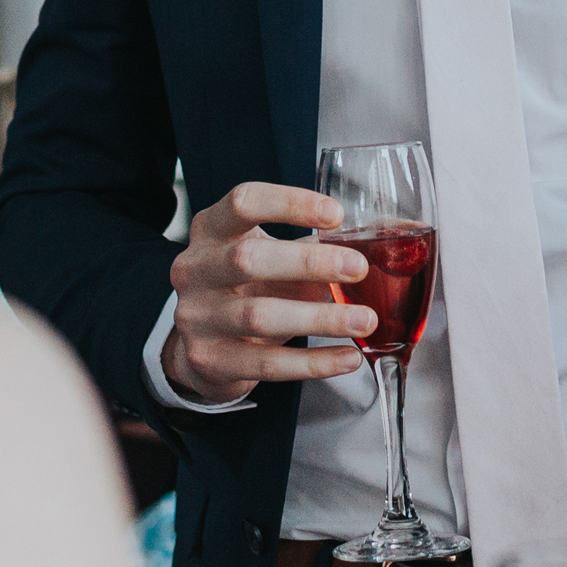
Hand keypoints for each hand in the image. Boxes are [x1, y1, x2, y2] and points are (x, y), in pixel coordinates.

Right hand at [161, 181, 374, 401]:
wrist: (201, 343)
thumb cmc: (247, 285)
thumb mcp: (269, 255)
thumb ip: (310, 248)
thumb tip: (372, 247)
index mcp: (211, 229)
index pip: (244, 202)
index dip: (290, 203)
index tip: (337, 214)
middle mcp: (195, 269)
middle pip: (248, 260)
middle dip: (310, 263)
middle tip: (358, 268)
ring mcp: (196, 317)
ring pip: (259, 316)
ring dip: (320, 318)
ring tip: (365, 319)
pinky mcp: (209, 360)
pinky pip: (266, 363)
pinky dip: (313, 362)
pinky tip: (348, 357)